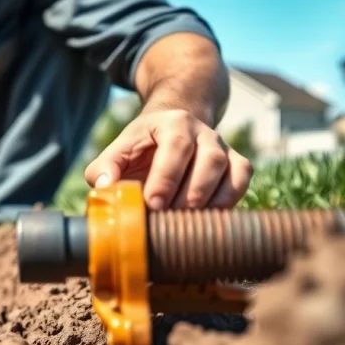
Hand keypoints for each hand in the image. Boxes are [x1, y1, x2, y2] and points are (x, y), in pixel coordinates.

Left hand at [84, 108, 252, 209]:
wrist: (171, 132)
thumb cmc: (140, 149)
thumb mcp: (117, 152)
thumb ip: (103, 168)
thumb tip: (103, 185)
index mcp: (173, 123)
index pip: (175, 147)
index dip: (166, 178)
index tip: (153, 204)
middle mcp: (204, 132)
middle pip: (208, 159)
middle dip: (189, 193)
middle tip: (169, 216)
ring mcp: (223, 147)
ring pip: (230, 170)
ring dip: (210, 200)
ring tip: (186, 221)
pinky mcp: (237, 163)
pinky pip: (242, 180)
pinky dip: (229, 201)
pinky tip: (207, 218)